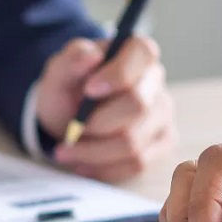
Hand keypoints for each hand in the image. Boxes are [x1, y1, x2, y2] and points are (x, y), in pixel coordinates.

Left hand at [36, 37, 175, 181]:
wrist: (67, 117)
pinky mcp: (161, 143)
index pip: (143, 53)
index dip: (118, 74)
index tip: (89, 90)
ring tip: (66, 151)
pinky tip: (82, 164)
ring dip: (93, 152)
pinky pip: (137, 163)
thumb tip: (91, 55)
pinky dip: (103, 168)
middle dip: (96, 124)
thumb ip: (71, 60)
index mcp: (136, 53)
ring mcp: (162, 114)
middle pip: (137, 106)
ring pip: (135, 142)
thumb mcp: (59, 72)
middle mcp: (155, 81)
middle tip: (69, 131)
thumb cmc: (68, 89)